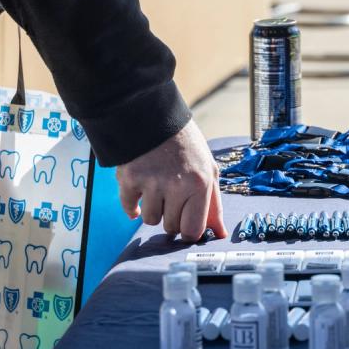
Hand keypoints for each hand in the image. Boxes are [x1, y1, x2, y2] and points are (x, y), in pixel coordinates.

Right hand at [116, 120, 226, 241]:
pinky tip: (139, 192)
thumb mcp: (208, 169)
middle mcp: (176, 186)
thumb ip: (214, 203)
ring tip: (157, 189)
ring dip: (152, 209)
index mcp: (200, 184)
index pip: (192, 230)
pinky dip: (132, 206)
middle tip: (172, 195)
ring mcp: (151, 183)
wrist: (154, 116)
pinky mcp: (129, 178)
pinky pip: (129, 208)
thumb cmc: (186, 145)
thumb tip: (220, 233)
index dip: (189, 230)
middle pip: (170, 227)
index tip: (186, 222)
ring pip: (149, 219)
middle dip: (171, 216)